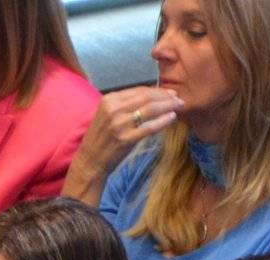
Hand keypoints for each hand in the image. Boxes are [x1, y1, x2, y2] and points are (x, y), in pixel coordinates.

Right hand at [67, 86, 183, 198]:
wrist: (91, 160)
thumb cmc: (102, 138)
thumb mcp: (107, 114)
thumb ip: (124, 105)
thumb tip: (149, 97)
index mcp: (109, 99)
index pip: (138, 90)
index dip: (156, 90)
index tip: (169, 92)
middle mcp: (114, 109)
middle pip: (146, 97)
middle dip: (165, 96)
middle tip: (178, 98)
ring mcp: (120, 124)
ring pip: (150, 110)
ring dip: (167, 106)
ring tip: (179, 106)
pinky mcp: (126, 139)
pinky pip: (149, 127)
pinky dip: (163, 121)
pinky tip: (172, 118)